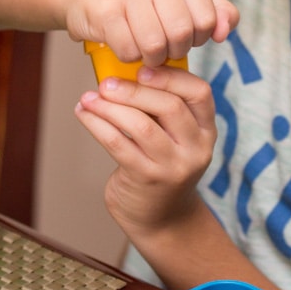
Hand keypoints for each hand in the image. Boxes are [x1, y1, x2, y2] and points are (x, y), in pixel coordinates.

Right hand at [65, 0, 238, 65]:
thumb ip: (215, 12)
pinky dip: (130, 58)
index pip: (207, 19)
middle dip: (176, 51)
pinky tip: (126, 46)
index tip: (185, 38)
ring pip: (155, 44)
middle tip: (165, 49)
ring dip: (152, 58)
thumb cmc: (143, 2)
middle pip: (182, 33)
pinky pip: (129, 50)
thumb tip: (224, 32)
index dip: (199, 39)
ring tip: (146, 51)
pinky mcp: (104, 9)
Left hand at [74, 64, 216, 237]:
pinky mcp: (147, 179)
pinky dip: (97, 124)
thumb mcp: (175, 138)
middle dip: (133, 90)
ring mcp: (173, 166)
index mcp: (206, 131)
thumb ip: (161, 110)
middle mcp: (196, 149)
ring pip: (141, 125)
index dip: (171, 76)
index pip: (200, 93)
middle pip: (170, 107)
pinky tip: (84, 114)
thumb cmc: (161, 166)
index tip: (142, 70)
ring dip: (110, 107)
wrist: (161, 219)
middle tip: (106, 84)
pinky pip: (118, 144)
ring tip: (88, 98)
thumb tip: (124, 73)